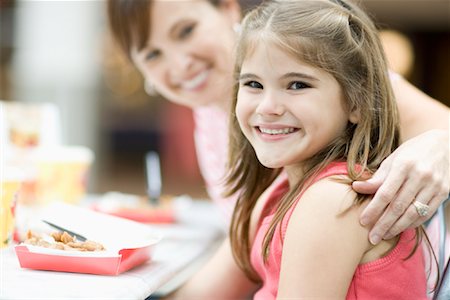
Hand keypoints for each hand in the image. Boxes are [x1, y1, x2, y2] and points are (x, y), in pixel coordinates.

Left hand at [353, 130, 448, 244]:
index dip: (373, 209)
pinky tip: (401, 228)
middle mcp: (420, 176)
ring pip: (413, 213)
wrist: (445, 144)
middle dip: (383, 224)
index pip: (385, 193)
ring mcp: (434, 185)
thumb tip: (356, 188)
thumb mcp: (393, 159)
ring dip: (397, 227)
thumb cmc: (412, 151)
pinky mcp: (444, 192)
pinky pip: (426, 213)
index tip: (363, 221)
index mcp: (404, 165)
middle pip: (398, 206)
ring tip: (384, 235)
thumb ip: (377, 177)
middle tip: (372, 238)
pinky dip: (413, 223)